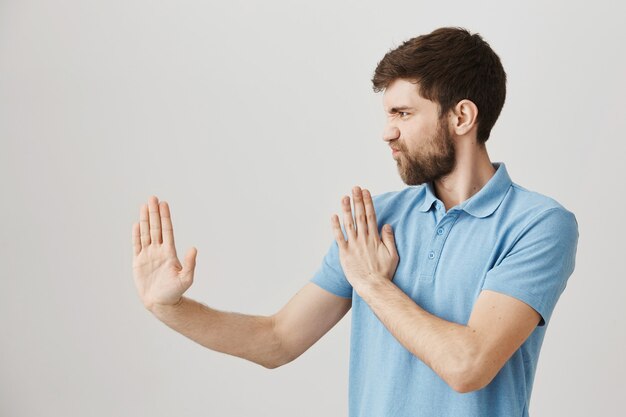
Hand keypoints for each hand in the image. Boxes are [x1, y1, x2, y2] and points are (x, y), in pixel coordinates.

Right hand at [132, 196, 196, 310]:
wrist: (162, 303)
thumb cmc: (175, 292)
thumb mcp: (186, 278)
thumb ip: (190, 263)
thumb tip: (194, 248)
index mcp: (169, 252)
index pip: (167, 230)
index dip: (165, 217)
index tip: (164, 204)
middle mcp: (159, 250)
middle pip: (156, 227)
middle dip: (154, 213)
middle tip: (153, 198)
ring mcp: (148, 255)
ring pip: (146, 233)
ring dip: (144, 220)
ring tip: (144, 206)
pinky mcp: (138, 262)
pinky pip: (136, 245)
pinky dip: (136, 235)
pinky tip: (136, 224)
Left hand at [331, 186, 398, 292]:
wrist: (373, 286)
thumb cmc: (384, 273)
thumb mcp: (393, 254)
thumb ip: (389, 239)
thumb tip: (386, 225)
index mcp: (375, 238)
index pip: (371, 216)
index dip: (368, 203)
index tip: (366, 192)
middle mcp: (364, 238)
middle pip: (360, 216)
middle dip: (357, 200)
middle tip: (355, 188)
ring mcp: (353, 245)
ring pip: (349, 223)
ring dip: (346, 209)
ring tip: (344, 197)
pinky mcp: (345, 252)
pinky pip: (339, 237)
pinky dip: (335, 226)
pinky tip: (334, 216)